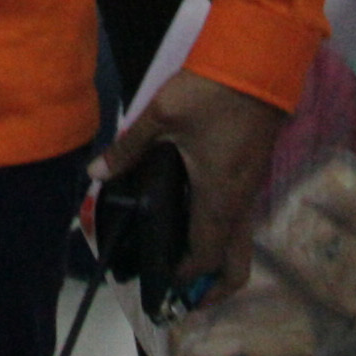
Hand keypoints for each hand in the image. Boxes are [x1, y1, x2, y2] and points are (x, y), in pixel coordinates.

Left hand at [102, 67, 290, 295]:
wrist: (259, 59)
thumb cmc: (212, 92)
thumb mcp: (162, 117)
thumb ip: (128, 148)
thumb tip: (96, 172)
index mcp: (218, 199)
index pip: (204, 258)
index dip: (183, 280)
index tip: (160, 287)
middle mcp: (240, 203)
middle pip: (236, 266)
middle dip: (212, 290)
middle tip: (182, 296)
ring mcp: (251, 189)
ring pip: (239, 243)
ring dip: (215, 262)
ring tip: (180, 262)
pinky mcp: (253, 174)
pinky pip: (239, 220)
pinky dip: (220, 236)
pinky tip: (191, 220)